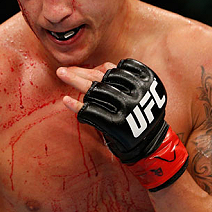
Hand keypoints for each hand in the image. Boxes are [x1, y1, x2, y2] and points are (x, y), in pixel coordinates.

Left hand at [58, 59, 187, 191]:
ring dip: (76, 84)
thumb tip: (100, 66)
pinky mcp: (116, 124)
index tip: (81, 70)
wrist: (149, 144)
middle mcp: (137, 93)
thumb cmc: (140, 114)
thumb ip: (121, 79)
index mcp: (146, 81)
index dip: (95, 69)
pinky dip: (76, 106)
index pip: (114, 69)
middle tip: (61, 70)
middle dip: (79, 73)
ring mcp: (127, 108)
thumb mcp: (139, 92)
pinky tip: (66, 100)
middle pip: (101, 78)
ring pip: (94, 91)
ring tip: (63, 77)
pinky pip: (91, 111)